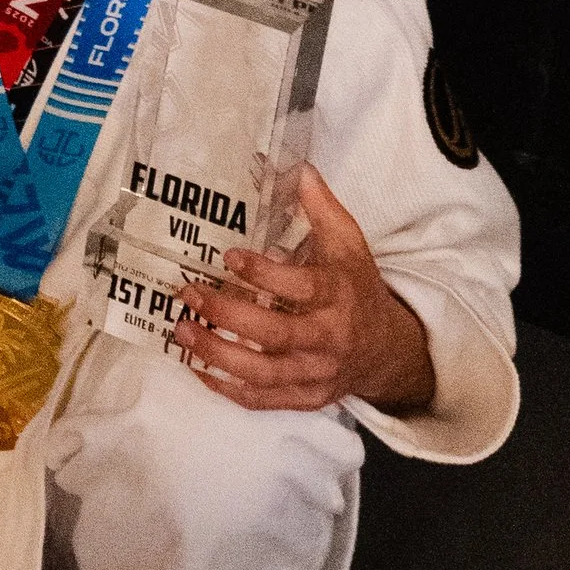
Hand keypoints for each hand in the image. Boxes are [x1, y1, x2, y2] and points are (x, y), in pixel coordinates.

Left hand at [174, 166, 436, 414]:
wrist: (386, 349)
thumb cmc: (357, 288)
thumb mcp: (350, 244)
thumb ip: (323, 208)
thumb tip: (300, 168)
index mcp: (337, 296)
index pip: (300, 289)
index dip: (263, 275)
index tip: (228, 256)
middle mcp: (327, 339)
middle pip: (274, 335)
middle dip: (227, 316)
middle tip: (188, 293)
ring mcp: (316, 373)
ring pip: (263, 374)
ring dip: (217, 354)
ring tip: (182, 330)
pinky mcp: (306, 397)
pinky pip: (263, 400)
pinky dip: (227, 390)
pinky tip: (197, 367)